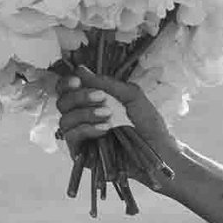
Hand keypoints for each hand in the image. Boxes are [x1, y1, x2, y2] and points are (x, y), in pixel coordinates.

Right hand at [55, 64, 175, 165]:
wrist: (160, 152)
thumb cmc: (148, 124)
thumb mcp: (132, 97)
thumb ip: (108, 84)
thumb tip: (80, 70)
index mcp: (92, 103)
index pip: (67, 91)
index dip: (67, 84)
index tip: (77, 81)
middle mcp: (83, 118)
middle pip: (62, 103)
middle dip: (78, 97)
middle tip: (100, 97)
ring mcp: (81, 137)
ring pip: (65, 120)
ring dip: (85, 113)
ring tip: (108, 115)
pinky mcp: (81, 153)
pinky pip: (71, 137)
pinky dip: (86, 129)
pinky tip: (104, 128)